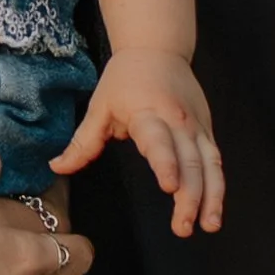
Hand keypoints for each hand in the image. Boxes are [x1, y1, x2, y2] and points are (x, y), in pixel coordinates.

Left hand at [54, 49, 224, 235]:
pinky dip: (217, 185)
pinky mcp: (207, 129)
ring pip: (210, 163)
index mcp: (148, 114)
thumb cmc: (126, 78)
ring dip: (212, 195)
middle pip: (190, 161)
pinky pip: (215, 160)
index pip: (159, 142)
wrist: (158, 47)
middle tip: (183, 227)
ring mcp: (196, 126)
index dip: (166, 163)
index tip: (170, 187)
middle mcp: (178, 121)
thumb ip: (83, 142)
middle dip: (190, 196)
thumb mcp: (100, 106)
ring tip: (209, 225)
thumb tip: (56, 168)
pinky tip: (214, 209)